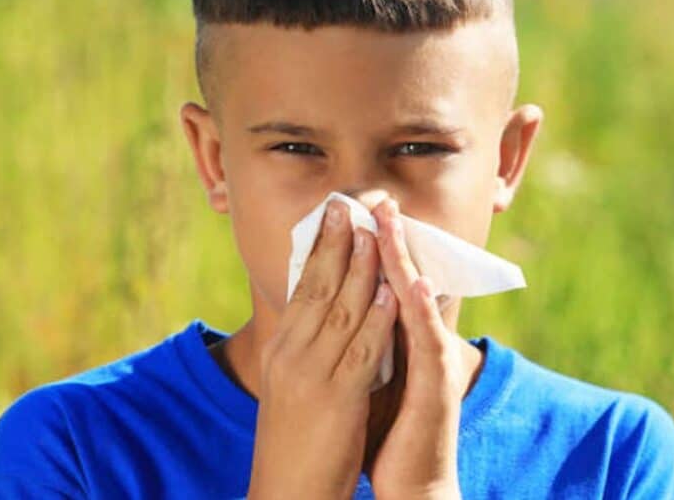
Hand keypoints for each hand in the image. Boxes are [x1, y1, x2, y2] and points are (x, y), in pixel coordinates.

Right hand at [247, 201, 397, 498]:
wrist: (286, 492)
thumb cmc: (296, 441)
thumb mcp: (293, 386)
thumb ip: (308, 347)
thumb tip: (324, 310)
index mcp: (282, 350)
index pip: (303, 287)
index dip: (320, 247)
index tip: (334, 212)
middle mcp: (291, 355)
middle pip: (317, 287)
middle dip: (337, 242)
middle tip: (351, 202)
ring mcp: (311, 375)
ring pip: (340, 309)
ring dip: (360, 267)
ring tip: (375, 230)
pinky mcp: (336, 398)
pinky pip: (362, 348)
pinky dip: (378, 316)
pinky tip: (391, 290)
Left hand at [368, 197, 464, 499]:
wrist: (414, 486)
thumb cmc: (392, 436)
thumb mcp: (373, 381)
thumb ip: (367, 346)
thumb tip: (347, 317)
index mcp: (403, 344)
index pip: (389, 288)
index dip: (378, 251)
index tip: (362, 213)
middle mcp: (423, 347)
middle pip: (405, 284)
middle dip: (390, 240)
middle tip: (378, 198)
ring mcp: (434, 365)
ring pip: (418, 303)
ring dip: (406, 260)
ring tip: (392, 222)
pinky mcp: (437, 387)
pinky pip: (426, 343)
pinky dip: (420, 311)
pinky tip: (414, 283)